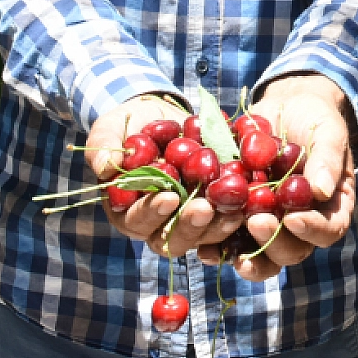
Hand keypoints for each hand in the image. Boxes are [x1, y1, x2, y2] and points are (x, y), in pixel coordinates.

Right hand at [86, 95, 244, 255]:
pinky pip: (228, 220)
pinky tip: (251, 202)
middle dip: (190, 225)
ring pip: (205, 236)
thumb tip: (105, 166)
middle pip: (174, 239)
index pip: (138, 221)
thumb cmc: (130, 126)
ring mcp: (190, 221)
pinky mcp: (216, 211)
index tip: (169, 196)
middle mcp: (160, 225)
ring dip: (219, 225)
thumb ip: (105, 145)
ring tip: (234, 207)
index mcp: (129, 211)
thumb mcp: (112, 127)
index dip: (152, 212)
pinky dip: (239, 213)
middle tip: (205, 208)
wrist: (163, 118)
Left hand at [205, 74, 356, 281]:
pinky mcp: (240, 217)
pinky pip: (229, 239)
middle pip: (292, 250)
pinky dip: (216, 245)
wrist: (283, 107)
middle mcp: (300, 224)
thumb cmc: (314, 119)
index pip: (328, 230)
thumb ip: (327, 160)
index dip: (312, 231)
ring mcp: (270, 223)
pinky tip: (203, 247)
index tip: (293, 219)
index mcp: (329, 208)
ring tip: (227, 239)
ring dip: (244, 253)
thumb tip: (322, 191)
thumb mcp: (328, 132)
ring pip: (260, 255)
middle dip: (272, 241)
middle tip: (256, 221)